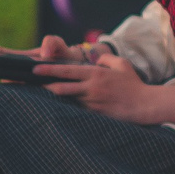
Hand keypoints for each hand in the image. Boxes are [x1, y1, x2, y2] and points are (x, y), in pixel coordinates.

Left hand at [40, 52, 174, 123]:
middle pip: (61, 87)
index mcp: (95, 74)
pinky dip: (68, 109)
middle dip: (45, 85)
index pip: (67, 70)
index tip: (35, 68)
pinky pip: (77, 111)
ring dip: (55, 99)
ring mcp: (92, 103)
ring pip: (67, 100)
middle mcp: (91, 88)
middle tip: (30, 84)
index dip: (49, 69)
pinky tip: (57, 110)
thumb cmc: (134, 85)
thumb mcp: (122, 64)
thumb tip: (95, 58)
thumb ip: (106, 59)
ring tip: (39, 97)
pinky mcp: (95, 115)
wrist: (144, 105)